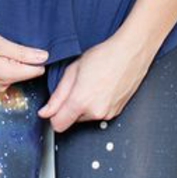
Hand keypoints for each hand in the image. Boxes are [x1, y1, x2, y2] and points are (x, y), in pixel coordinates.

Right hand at [0, 18, 48, 96]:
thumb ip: (21, 52)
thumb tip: (44, 56)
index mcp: (6, 74)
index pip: (36, 72)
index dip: (35, 59)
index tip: (26, 48)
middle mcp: (1, 87)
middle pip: (23, 74)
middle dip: (18, 61)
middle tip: (2, 48)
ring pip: (11, 77)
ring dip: (7, 65)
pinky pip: (0, 81)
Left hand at [36, 30, 153, 132]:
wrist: (130, 52)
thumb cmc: (104, 56)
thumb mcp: (73, 70)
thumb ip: (57, 95)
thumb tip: (45, 112)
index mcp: (81, 101)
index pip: (58, 125)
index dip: (53, 115)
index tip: (55, 105)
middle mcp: (95, 112)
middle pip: (72, 120)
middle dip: (70, 107)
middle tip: (78, 85)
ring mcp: (108, 114)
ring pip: (86, 118)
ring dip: (84, 106)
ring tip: (92, 85)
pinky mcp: (116, 113)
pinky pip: (99, 114)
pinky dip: (97, 105)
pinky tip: (102, 88)